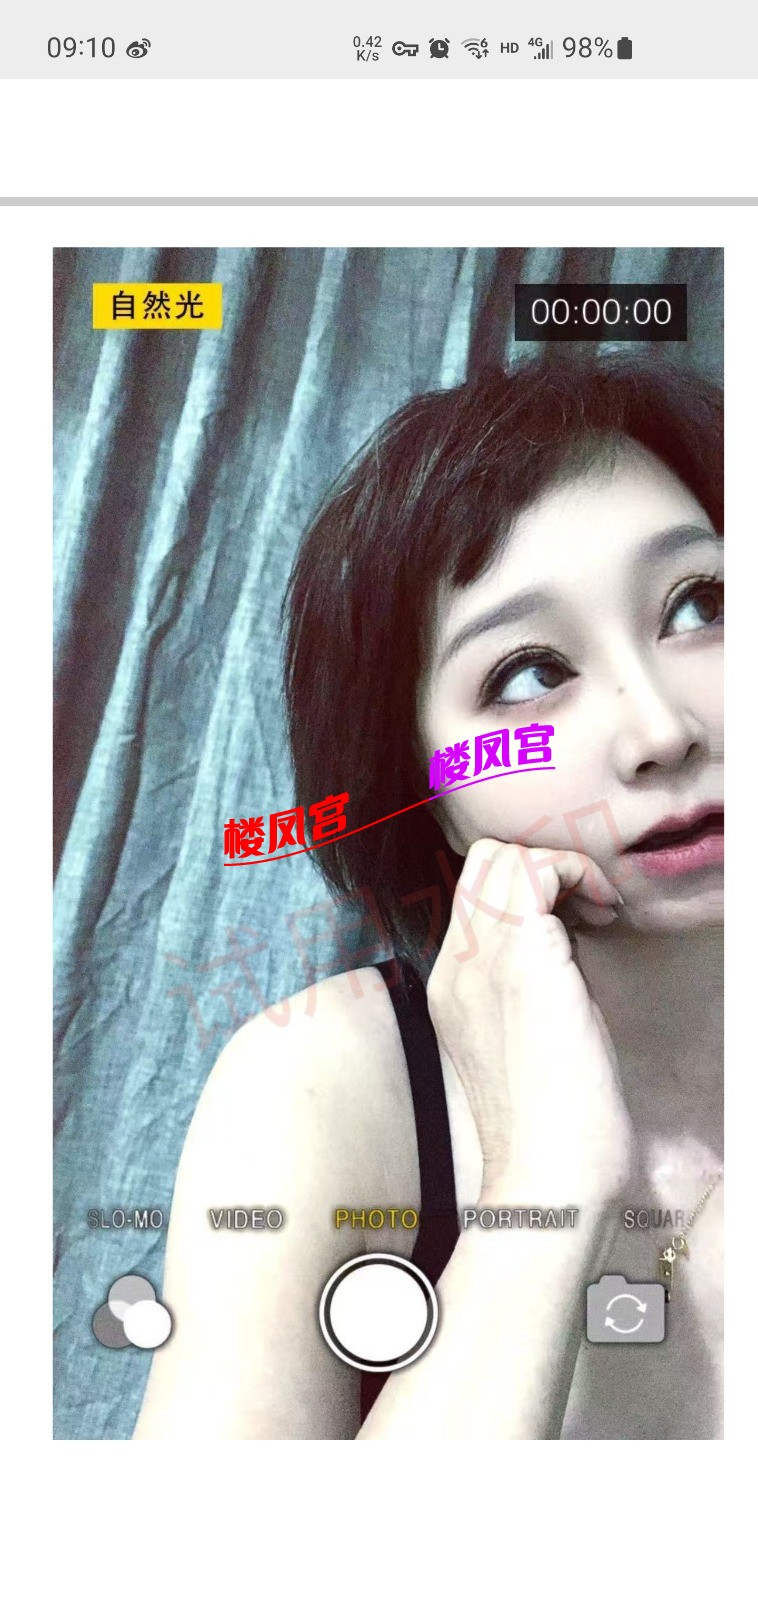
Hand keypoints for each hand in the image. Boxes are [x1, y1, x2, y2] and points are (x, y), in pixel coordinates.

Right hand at [426, 838, 634, 1204]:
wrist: (548, 1176)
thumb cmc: (550, 1128)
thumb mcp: (522, 1045)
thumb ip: (521, 992)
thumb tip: (560, 946)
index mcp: (450, 988)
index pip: (470, 897)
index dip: (524, 890)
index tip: (572, 923)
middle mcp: (455, 966)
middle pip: (479, 864)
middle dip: (540, 867)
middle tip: (585, 910)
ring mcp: (482, 959)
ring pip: (502, 855)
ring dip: (560, 867)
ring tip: (595, 912)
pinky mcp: (524, 959)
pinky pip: (539, 870)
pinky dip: (577, 874)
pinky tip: (604, 916)